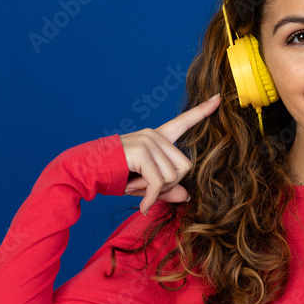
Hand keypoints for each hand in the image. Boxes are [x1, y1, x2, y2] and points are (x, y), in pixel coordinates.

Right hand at [118, 94, 220, 214]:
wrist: (83, 171)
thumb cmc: (113, 176)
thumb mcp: (144, 184)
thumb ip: (166, 189)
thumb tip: (186, 197)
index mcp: (156, 137)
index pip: (183, 122)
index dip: (203, 111)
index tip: (219, 97)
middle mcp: (153, 135)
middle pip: (185, 167)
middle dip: (170, 186)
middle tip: (147, 189)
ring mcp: (147, 141)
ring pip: (173, 177)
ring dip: (156, 192)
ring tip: (135, 188)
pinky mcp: (141, 152)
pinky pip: (158, 183)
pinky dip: (150, 198)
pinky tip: (141, 206)